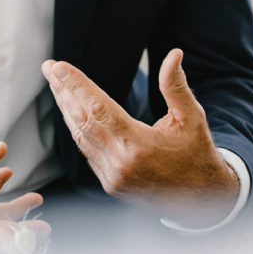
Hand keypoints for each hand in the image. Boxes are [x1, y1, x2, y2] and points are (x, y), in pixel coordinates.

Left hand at [42, 49, 239, 226]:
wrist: (203, 199)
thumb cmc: (197, 153)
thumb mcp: (192, 117)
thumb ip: (176, 86)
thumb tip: (173, 54)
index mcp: (138, 145)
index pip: (99, 108)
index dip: (77, 85)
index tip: (59, 67)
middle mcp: (120, 164)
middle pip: (82, 121)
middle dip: (63, 91)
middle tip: (49, 68)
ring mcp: (112, 178)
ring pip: (80, 137)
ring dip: (66, 109)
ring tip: (56, 85)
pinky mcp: (111, 185)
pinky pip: (87, 152)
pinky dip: (78, 129)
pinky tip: (72, 112)